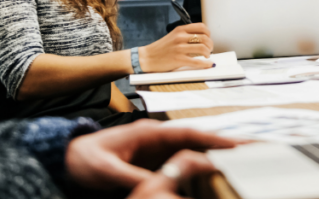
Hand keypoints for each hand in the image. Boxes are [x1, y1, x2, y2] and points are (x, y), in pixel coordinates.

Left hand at [65, 119, 237, 190]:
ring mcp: (156, 152)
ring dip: (215, 157)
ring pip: (193, 153)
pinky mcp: (152, 165)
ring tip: (241, 164)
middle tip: (252, 151)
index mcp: (149, 133)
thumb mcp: (106, 168)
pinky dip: (199, 169)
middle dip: (224, 145)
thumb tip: (155, 185)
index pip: (188, 134)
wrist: (66, 159)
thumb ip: (131, 175)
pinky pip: (180, 166)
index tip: (236, 145)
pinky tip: (212, 177)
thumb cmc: (84, 158)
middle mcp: (157, 140)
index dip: (214, 139)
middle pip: (198, 142)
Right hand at [141, 23, 214, 71]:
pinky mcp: (179, 59)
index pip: (201, 27)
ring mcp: (179, 48)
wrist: (147, 58)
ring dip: (208, 53)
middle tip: (210, 49)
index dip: (208, 33)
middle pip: (204, 37)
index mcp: (180, 30)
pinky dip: (205, 63)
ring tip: (206, 56)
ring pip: (202, 48)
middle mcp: (180, 37)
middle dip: (210, 44)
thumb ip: (185, 35)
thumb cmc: (160, 48)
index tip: (209, 38)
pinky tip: (208, 64)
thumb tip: (201, 39)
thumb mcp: (173, 36)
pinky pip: (197, 61)